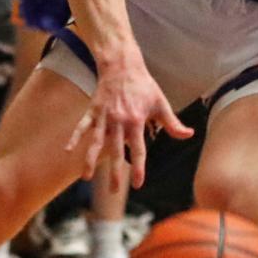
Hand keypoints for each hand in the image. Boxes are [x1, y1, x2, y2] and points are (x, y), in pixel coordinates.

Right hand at [64, 51, 193, 189]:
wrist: (122, 65)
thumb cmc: (143, 85)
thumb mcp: (160, 103)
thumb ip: (172, 122)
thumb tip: (189, 134)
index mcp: (136, 121)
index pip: (137, 150)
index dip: (137, 168)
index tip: (137, 184)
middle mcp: (118, 121)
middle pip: (115, 151)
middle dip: (114, 172)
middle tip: (114, 192)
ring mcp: (104, 117)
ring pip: (96, 142)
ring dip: (90, 160)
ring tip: (86, 178)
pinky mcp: (93, 110)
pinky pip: (82, 126)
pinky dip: (75, 137)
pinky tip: (68, 150)